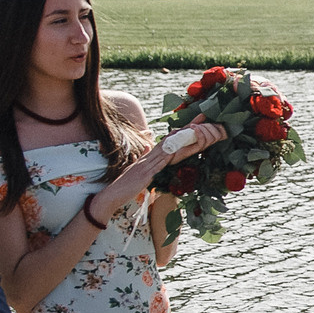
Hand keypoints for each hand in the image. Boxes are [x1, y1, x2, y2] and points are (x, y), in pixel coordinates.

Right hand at [96, 123, 225, 217]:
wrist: (112, 195)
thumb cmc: (125, 184)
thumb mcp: (137, 168)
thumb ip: (144, 156)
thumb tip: (148, 145)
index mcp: (149, 156)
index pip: (168, 141)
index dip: (181, 131)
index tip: (194, 122)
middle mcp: (149, 157)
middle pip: (171, 140)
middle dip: (186, 129)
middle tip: (201, 118)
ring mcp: (146, 165)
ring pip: (167, 149)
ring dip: (181, 140)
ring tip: (194, 130)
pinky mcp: (145, 175)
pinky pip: (158, 165)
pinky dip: (167, 158)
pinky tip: (175, 152)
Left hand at [160, 121, 228, 159]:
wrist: (164, 151)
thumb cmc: (173, 141)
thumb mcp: (185, 129)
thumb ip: (195, 123)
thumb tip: (203, 115)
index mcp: (204, 139)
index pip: (220, 134)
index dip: (220, 128)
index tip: (213, 122)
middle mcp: (203, 144)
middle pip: (217, 136)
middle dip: (210, 126)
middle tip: (199, 124)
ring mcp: (199, 147)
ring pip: (211, 138)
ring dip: (204, 129)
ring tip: (194, 126)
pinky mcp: (193, 151)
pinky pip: (202, 142)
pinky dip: (199, 132)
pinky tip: (193, 128)